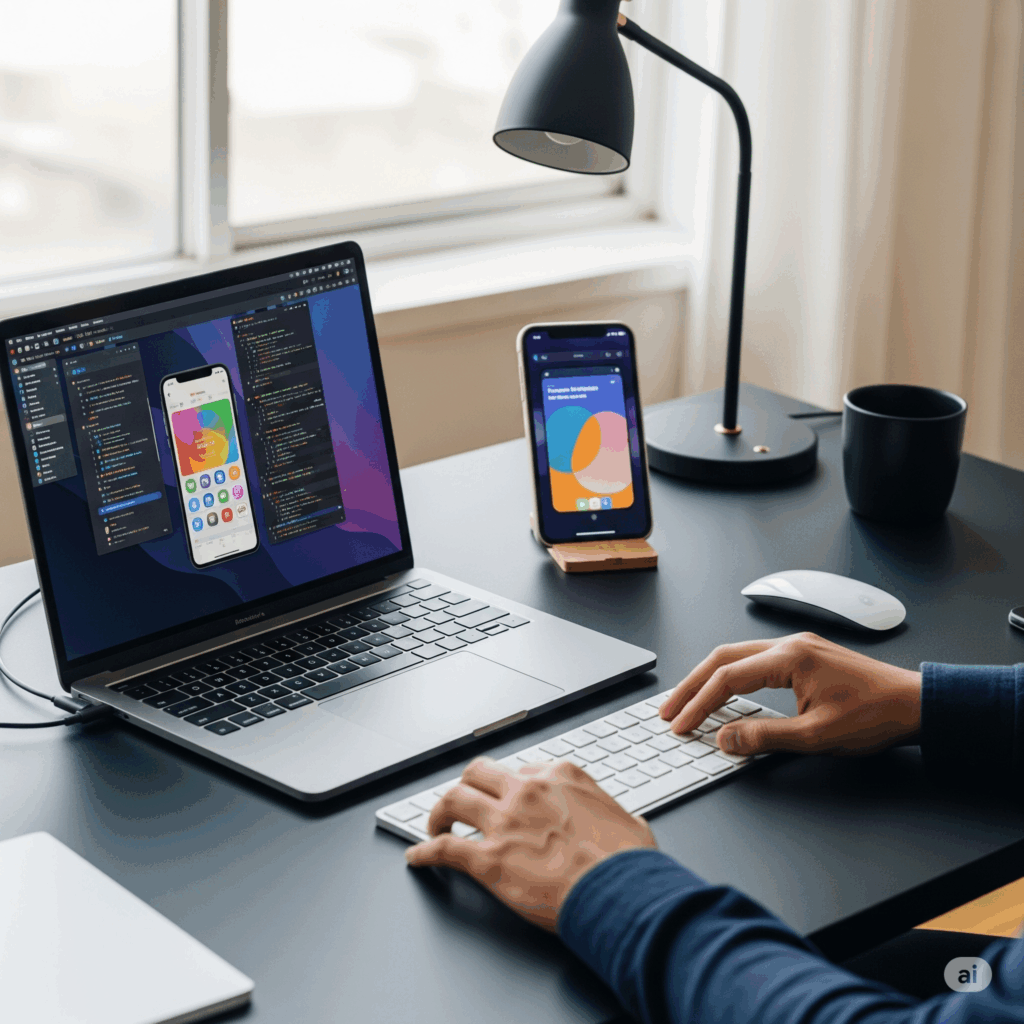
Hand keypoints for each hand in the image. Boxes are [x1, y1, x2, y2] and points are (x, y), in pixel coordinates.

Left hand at [405, 757, 656, 930]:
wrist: (622, 893)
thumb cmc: (630, 864)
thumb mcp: (627, 820)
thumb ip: (608, 813)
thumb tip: (617, 823)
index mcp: (560, 776)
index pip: (522, 770)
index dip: (511, 787)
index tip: (508, 799)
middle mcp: (527, 791)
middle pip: (479, 772)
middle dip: (468, 786)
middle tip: (463, 802)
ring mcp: (505, 823)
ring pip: (454, 799)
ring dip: (440, 811)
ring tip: (435, 824)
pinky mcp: (489, 860)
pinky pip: (445, 848)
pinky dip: (425, 852)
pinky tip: (418, 857)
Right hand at [660, 632, 921, 756]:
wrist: (917, 705)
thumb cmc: (875, 717)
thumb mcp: (816, 737)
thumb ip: (764, 737)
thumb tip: (724, 739)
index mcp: (789, 657)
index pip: (727, 678)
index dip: (698, 704)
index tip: (680, 725)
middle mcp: (789, 644)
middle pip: (723, 658)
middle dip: (691, 685)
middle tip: (670, 710)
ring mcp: (797, 647)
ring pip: (737, 656)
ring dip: (709, 680)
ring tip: (689, 703)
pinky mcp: (805, 656)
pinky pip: (755, 661)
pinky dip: (732, 677)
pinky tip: (725, 694)